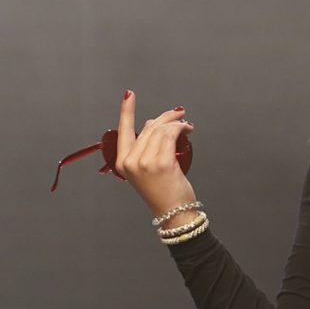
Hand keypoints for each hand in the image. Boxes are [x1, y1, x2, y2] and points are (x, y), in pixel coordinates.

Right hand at [110, 90, 197, 218]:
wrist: (173, 212)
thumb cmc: (163, 192)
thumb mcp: (147, 169)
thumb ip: (146, 147)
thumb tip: (155, 123)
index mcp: (122, 163)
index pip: (123, 130)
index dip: (126, 111)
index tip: (129, 95)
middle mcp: (130, 161)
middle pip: (148, 127)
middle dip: (166, 117)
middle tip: (179, 115)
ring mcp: (145, 162)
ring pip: (161, 129)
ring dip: (176, 122)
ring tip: (186, 124)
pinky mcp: (162, 163)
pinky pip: (171, 135)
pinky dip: (180, 128)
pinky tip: (186, 129)